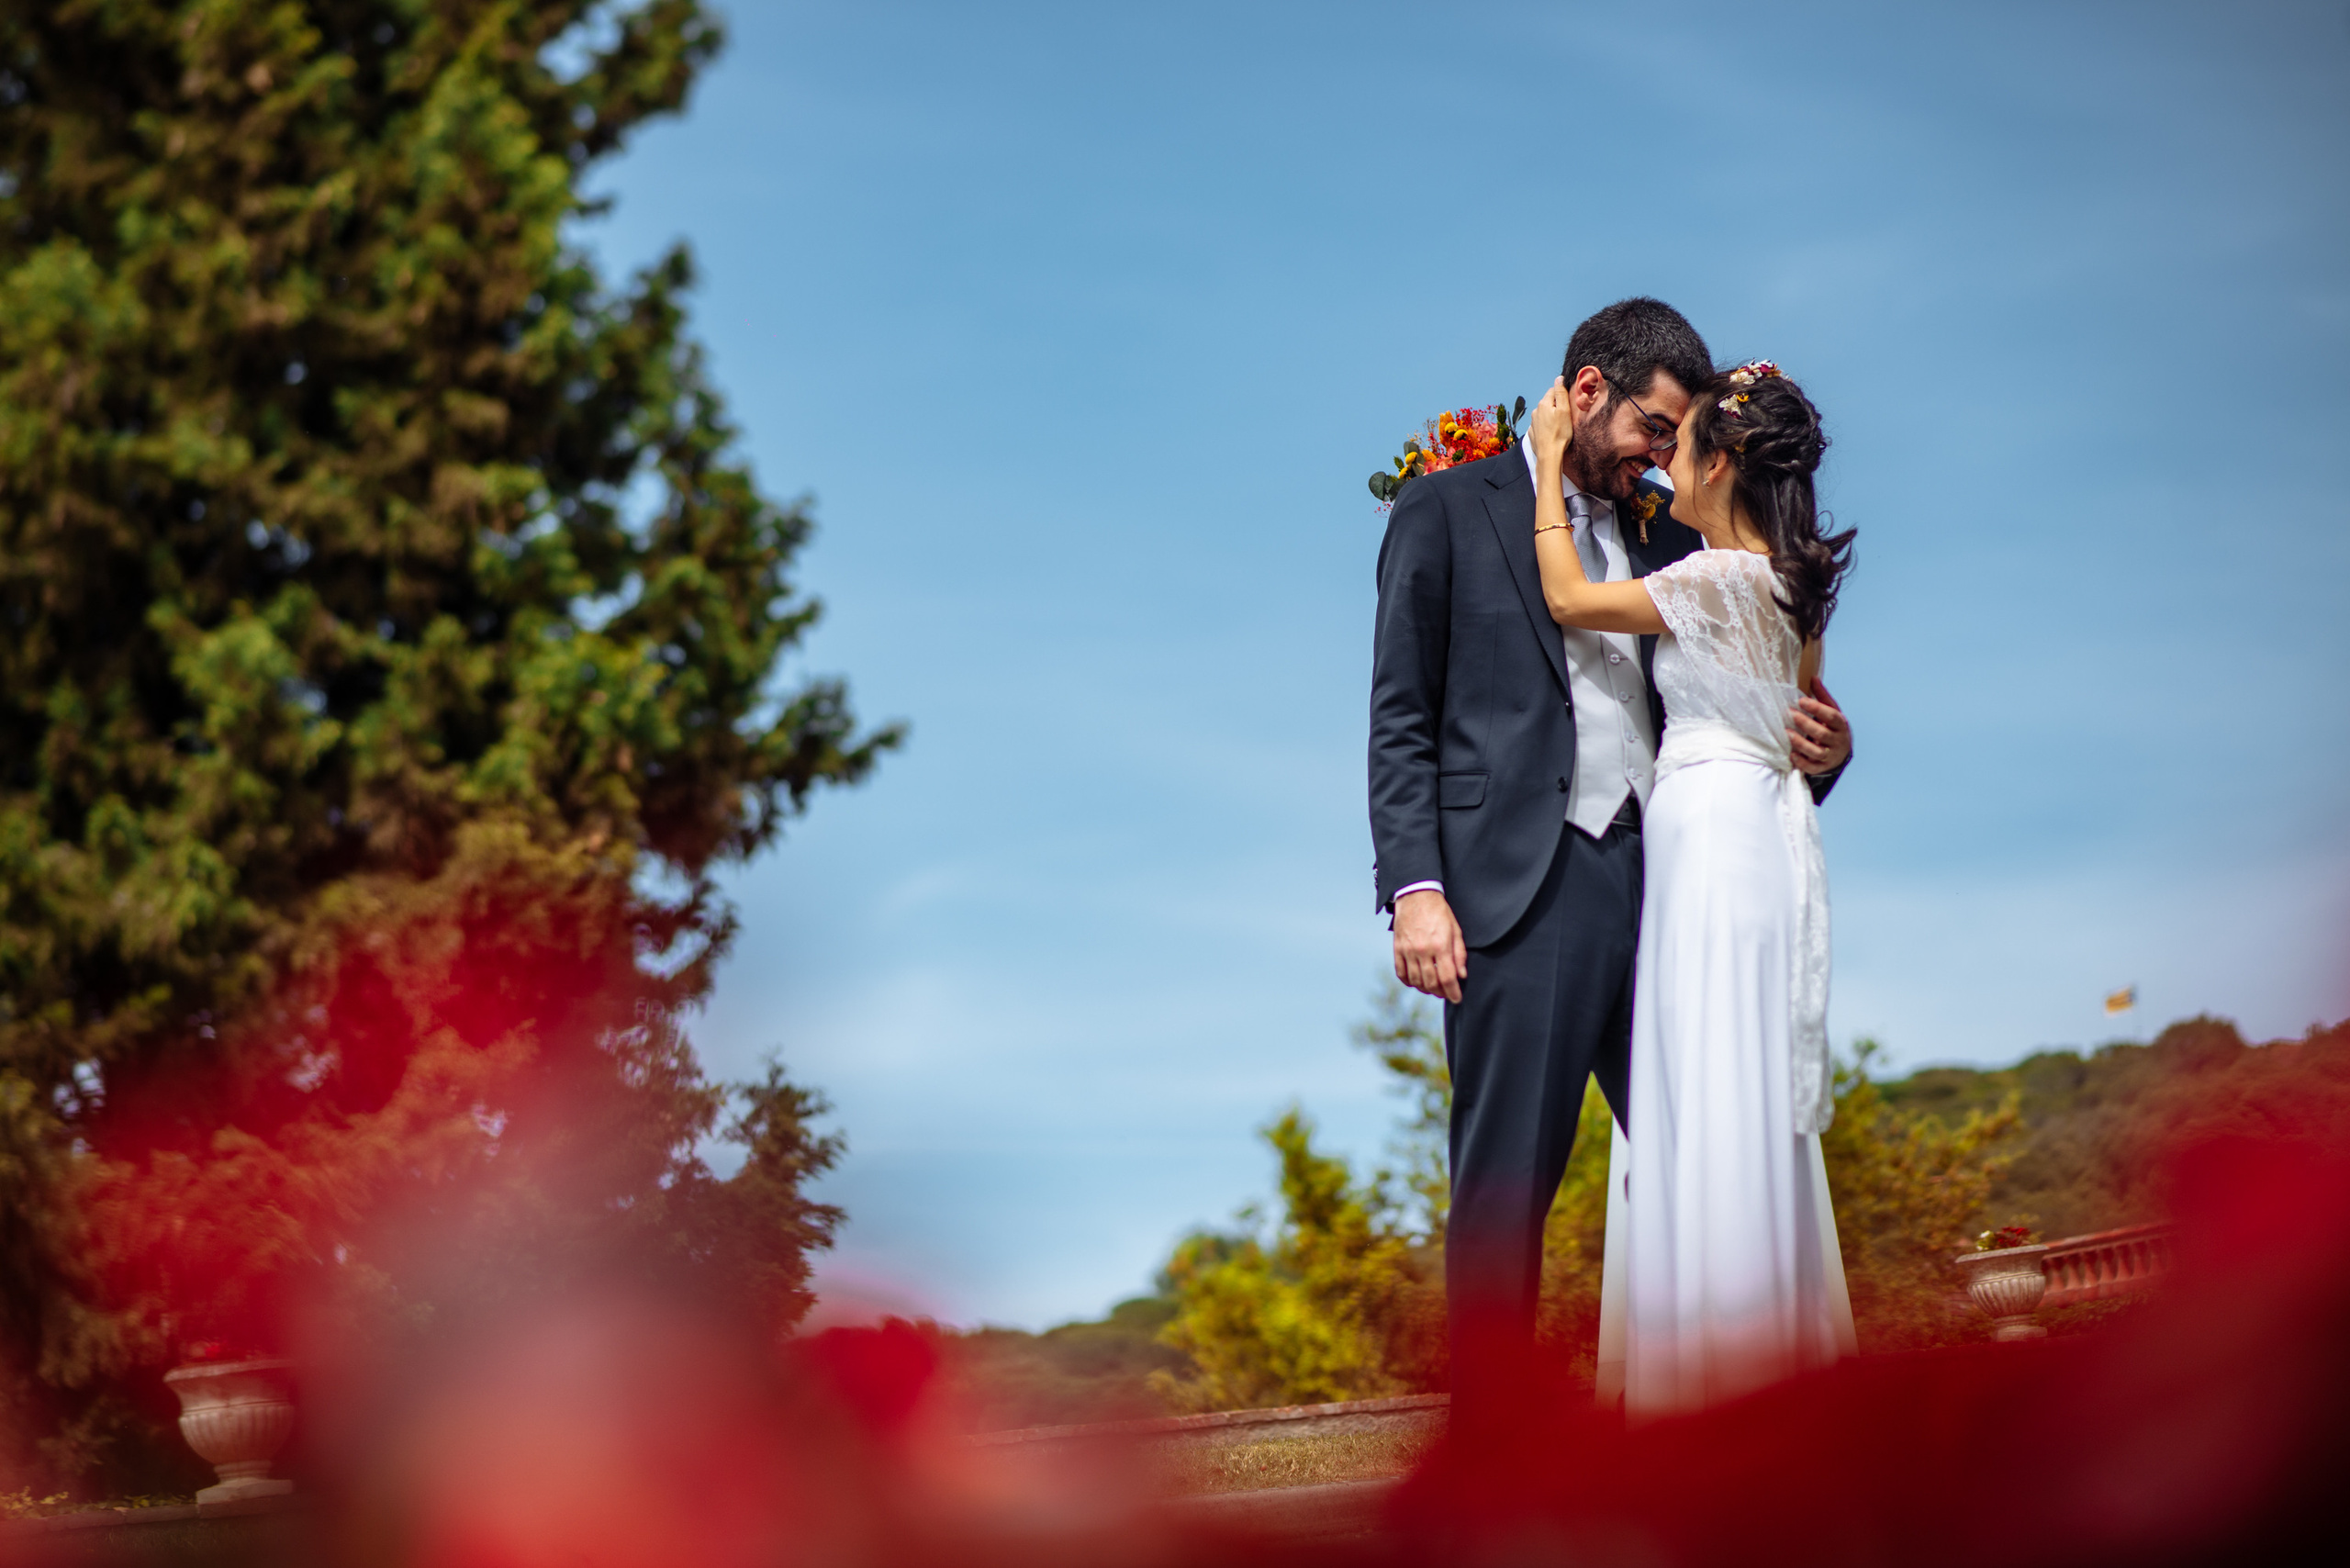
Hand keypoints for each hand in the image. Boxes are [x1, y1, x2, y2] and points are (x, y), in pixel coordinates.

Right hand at [1393, 888, 1466, 1002]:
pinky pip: (1401, 972)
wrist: (1416, 895)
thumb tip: (1461, 975)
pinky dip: (1408, 981)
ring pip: (1416, 981)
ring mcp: (1408, 950)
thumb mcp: (1456, 930)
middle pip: (1431, 983)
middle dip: (1441, 993)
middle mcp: (1423, 950)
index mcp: (1440, 945)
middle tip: (1446, 994)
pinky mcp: (1398, 948)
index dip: (1453, 992)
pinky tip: (1416, 982)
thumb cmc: (1439, 912)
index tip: (1457, 998)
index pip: (1447, 978)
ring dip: (1426, 989)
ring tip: (1433, 989)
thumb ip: (1459, 954)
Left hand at [1527, 376, 1573, 467]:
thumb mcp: (1564, 411)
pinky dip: (1547, 426)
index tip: (1569, 402)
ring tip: (1560, 425)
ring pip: (1544, 413)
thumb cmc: (1559, 434)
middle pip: (1548, 402)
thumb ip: (1561, 393)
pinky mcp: (1533, 433)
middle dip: (1557, 405)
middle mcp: (1536, 411)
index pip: (1553, 390)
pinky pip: (1541, 425)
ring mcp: (1533, 422)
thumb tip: (1559, 378)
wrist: (1549, 455)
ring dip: (1551, 416)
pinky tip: (1553, 432)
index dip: (1562, 394)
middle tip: (1567, 415)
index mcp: (1544, 404)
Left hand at [1787, 679, 1850, 774]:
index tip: (1801, 700)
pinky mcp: (1823, 767)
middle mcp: (1838, 741)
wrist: (1841, 752)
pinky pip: (1813, 767)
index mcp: (1841, 725)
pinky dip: (1802, 762)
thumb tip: (1813, 677)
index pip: (1831, 716)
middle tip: (1789, 713)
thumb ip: (1822, 697)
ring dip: (1801, 743)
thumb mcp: (1832, 712)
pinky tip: (1791, 755)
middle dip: (1805, 724)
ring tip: (1787, 733)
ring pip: (1817, 752)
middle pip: (1822, 734)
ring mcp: (1831, 756)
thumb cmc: (1832, 727)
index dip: (1817, 708)